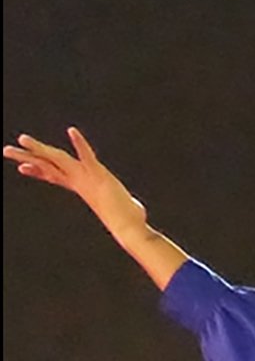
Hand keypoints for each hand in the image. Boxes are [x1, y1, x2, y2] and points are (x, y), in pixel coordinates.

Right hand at [5, 127, 148, 238]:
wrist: (130, 229)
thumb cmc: (128, 221)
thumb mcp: (119, 208)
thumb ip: (124, 205)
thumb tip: (137, 211)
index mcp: (80, 186)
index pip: (54, 175)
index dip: (38, 171)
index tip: (21, 168)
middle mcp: (79, 181)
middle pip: (47, 165)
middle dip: (26, 157)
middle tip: (5, 151)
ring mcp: (87, 178)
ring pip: (58, 159)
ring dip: (40, 148)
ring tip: (23, 139)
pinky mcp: (99, 175)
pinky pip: (87, 156)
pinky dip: (80, 143)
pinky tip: (72, 131)